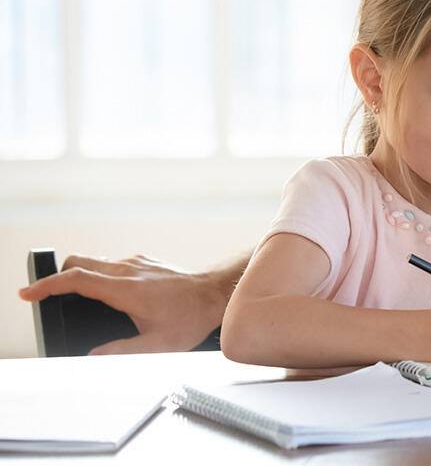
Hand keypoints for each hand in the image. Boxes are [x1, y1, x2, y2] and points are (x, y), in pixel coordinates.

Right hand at [17, 253, 230, 354]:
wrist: (216, 294)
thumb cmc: (191, 318)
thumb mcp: (156, 345)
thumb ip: (121, 352)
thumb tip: (93, 356)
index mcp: (125, 289)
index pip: (75, 279)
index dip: (46, 286)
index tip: (28, 294)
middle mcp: (128, 269)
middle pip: (78, 263)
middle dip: (58, 278)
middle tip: (48, 297)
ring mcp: (136, 262)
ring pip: (95, 262)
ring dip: (80, 276)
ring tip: (76, 299)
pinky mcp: (144, 261)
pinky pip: (113, 264)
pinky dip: (101, 276)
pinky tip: (108, 295)